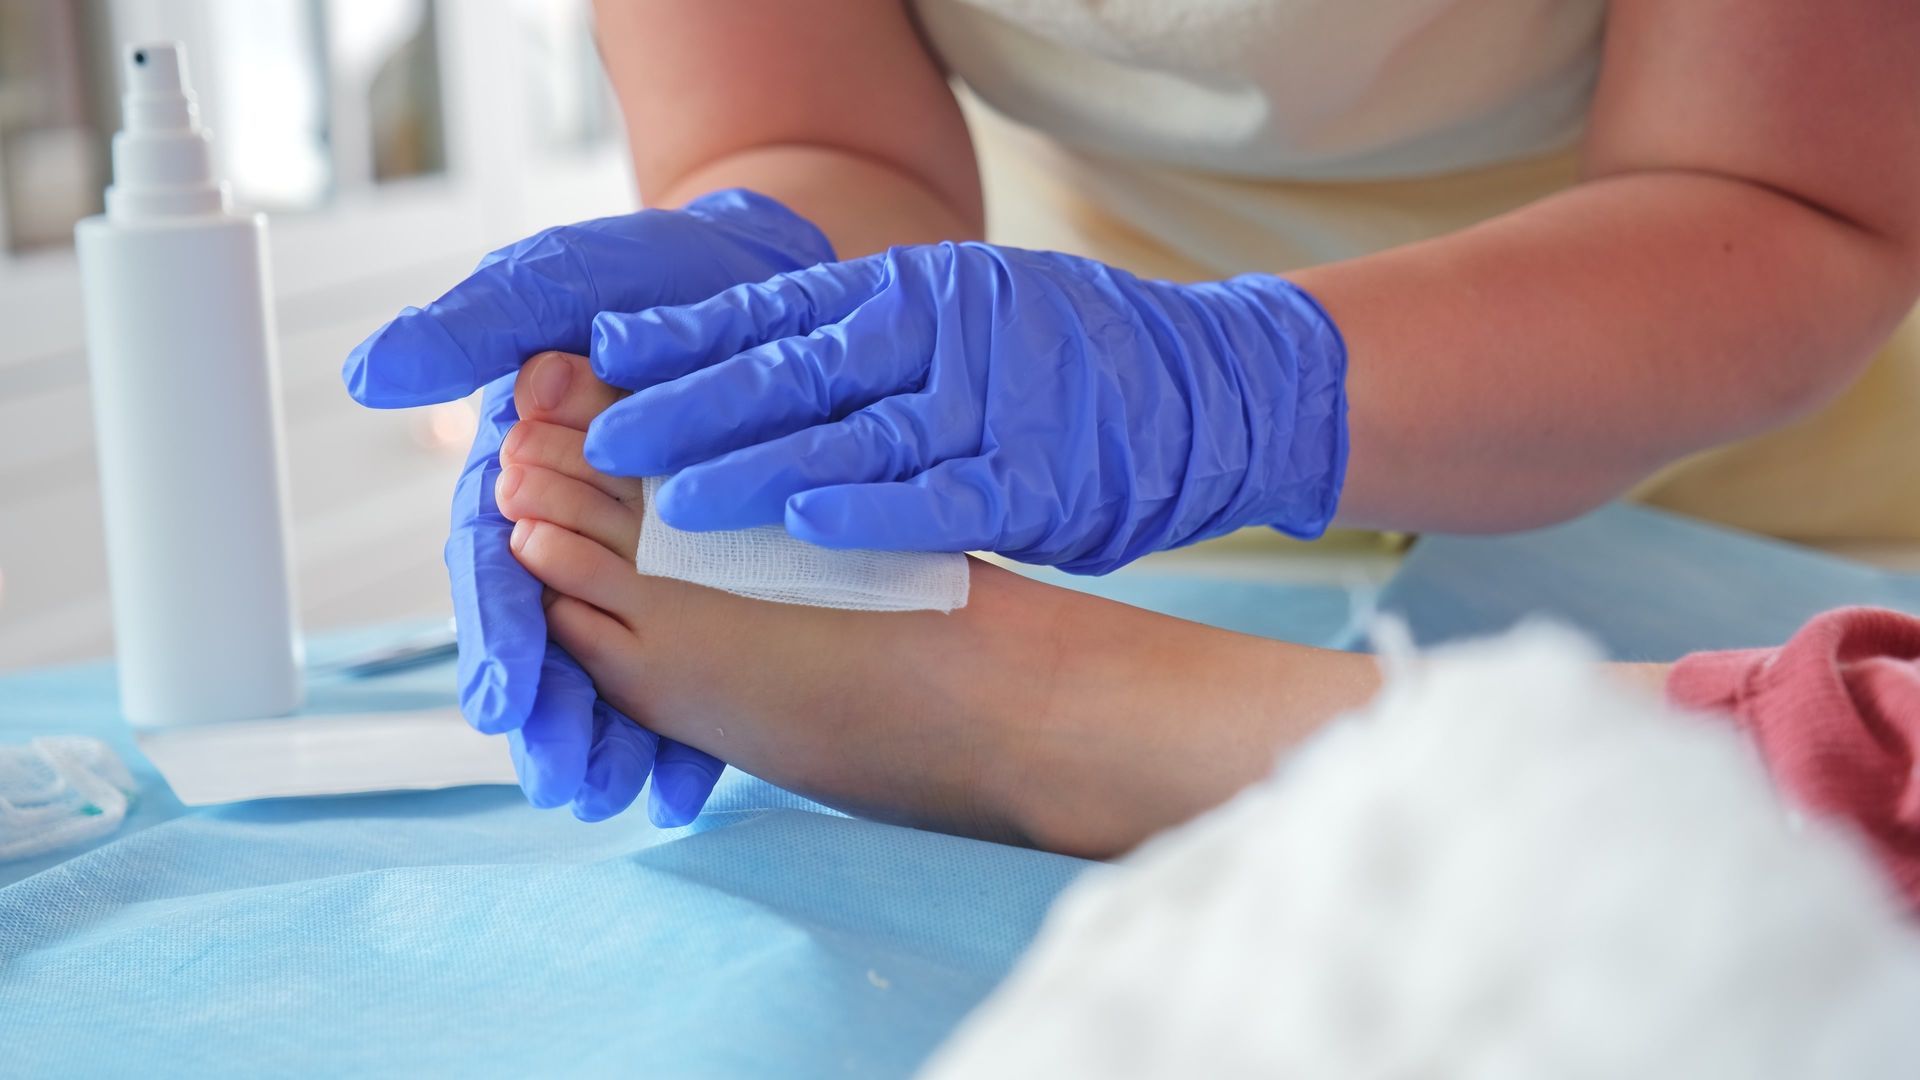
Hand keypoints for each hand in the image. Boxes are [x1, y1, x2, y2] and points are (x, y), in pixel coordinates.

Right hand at [342, 190, 833, 822]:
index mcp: (520, 482)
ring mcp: (644, 565)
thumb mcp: (552, 284)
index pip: (497, 573)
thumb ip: (472, 330)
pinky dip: (701, 713)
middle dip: (557, 720)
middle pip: (554, 645)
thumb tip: (375, 377)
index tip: (500, 702)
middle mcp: (573, 536)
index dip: (497, 637)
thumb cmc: (636, 276)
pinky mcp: (714, 576)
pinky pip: (702, 653)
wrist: (751, 271)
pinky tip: (702, 773)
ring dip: (623, 738)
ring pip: (621, 667)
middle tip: (572, 784)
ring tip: (631, 795)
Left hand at [578, 242, 1349, 573]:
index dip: (683, 344)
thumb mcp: (954, 320)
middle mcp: (936, 335)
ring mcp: (986, 403)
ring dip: (756, 470)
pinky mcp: (1033, 474)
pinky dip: (874, 510)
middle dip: (689, 411)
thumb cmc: (1062, 360)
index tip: (600, 367)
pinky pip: (940, 498)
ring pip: (851, 436)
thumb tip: (746, 371)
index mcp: (907, 292)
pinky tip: (806, 526)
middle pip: (790, 373)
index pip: (771, 315)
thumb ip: (861, 345)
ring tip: (673, 505)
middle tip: (601, 448)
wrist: (1208, 386)